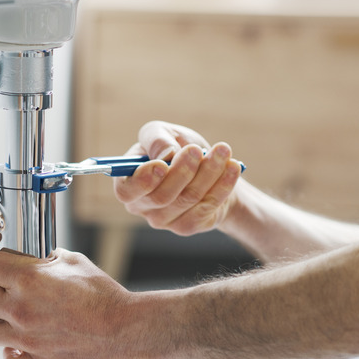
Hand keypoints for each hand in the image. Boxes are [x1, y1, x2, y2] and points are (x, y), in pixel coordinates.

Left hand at [0, 248, 136, 358]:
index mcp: (29, 279)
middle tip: (1, 292)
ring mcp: (27, 339)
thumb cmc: (104, 295)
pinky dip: (11, 355)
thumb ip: (46, 258)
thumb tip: (31, 257)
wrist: (126, 330)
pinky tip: (22, 345)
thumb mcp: (74, 261)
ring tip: (9, 319)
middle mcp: (21, 309)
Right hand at [113, 121, 242, 235]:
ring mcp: (163, 220)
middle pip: (161, 197)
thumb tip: (166, 153)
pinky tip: (232, 167)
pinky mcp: (186, 226)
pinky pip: (206, 208)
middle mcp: (141, 206)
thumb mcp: (164, 132)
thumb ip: (157, 138)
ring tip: (222, 150)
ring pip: (188, 199)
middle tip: (197, 150)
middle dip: (182, 171)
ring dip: (208, 172)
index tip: (162, 164)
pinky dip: (222, 185)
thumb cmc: (178, 147)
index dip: (143, 180)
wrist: (207, 168)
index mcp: (128, 182)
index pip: (126, 191)